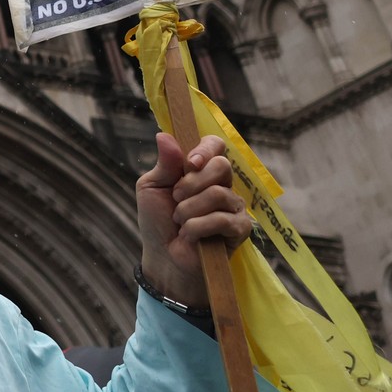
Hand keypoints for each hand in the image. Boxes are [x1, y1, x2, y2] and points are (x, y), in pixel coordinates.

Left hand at [135, 132, 250, 306]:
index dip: (205, 149)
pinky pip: (222, 219)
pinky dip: (197, 228)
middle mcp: (221, 184)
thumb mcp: (152, 188)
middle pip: (221, 166)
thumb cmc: (158, 221)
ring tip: (180, 221)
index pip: (215, 145)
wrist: (162, 256)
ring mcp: (234, 206)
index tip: (190, 163)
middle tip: (176, 198)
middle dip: (191, 184)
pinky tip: (189, 236)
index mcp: (201, 170)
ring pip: (218, 194)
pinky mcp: (240, 229)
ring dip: (189, 210)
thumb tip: (163, 135)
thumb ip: (163, 164)